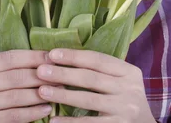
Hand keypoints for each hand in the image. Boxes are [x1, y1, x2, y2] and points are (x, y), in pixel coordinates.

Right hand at [0, 50, 52, 122]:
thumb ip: (2, 68)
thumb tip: (40, 58)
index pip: (8, 58)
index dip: (32, 56)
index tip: (51, 56)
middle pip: (14, 77)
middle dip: (40, 75)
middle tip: (60, 75)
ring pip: (16, 96)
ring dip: (40, 93)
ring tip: (57, 91)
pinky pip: (14, 115)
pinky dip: (33, 112)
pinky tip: (47, 108)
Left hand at [35, 48, 154, 121]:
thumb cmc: (124, 100)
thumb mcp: (121, 81)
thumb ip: (100, 71)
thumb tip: (62, 58)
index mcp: (129, 72)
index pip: (98, 59)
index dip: (73, 56)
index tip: (51, 54)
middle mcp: (130, 89)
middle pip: (91, 78)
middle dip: (63, 73)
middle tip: (41, 70)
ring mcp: (125, 109)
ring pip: (89, 99)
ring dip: (62, 94)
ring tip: (42, 91)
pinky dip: (70, 122)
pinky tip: (53, 120)